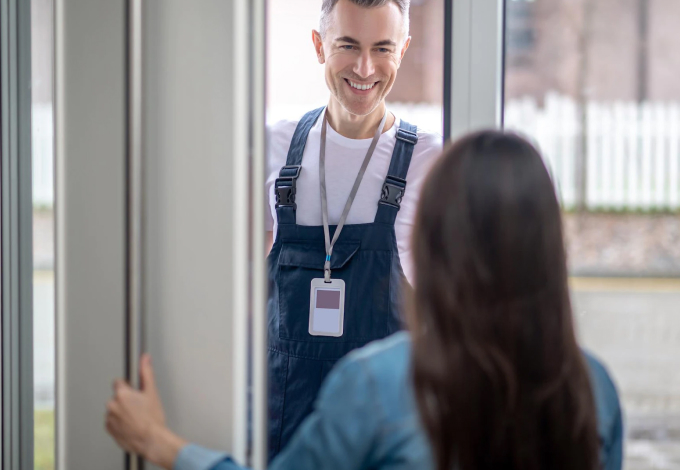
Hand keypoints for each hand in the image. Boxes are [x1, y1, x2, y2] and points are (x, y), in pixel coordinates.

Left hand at [106, 354, 186, 468]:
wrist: (151, 440)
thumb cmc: (152, 420)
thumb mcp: (152, 392)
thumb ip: (146, 373)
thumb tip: (145, 359)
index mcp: (122, 394)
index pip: (118, 382)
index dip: (129, 386)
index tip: (135, 392)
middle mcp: (112, 405)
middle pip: (117, 397)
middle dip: (126, 400)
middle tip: (139, 407)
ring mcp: (109, 418)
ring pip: (115, 410)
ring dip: (122, 412)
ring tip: (136, 418)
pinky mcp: (109, 430)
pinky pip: (112, 422)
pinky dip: (120, 422)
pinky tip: (131, 424)